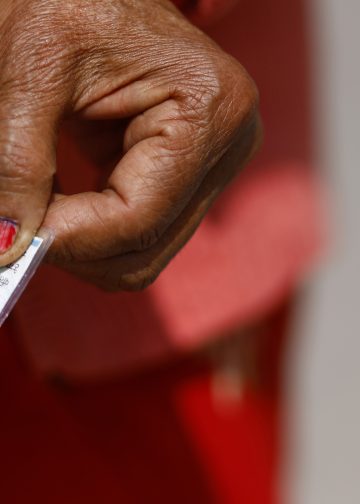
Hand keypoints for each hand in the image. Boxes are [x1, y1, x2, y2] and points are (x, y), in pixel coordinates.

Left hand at [0, 0, 260, 289]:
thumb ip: (14, 163)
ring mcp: (214, 164)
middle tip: (20, 229)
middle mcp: (228, 144)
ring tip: (42, 208)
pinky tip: (67, 204)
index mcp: (209, 109)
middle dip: (77, 249)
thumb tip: (7, 247)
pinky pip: (142, 233)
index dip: (68, 239)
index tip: (10, 237)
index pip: (139, 217)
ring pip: (145, 251)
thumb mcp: (29, 69)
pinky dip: (96, 233)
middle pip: (148, 248)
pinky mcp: (190, 175)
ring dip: (86, 245)